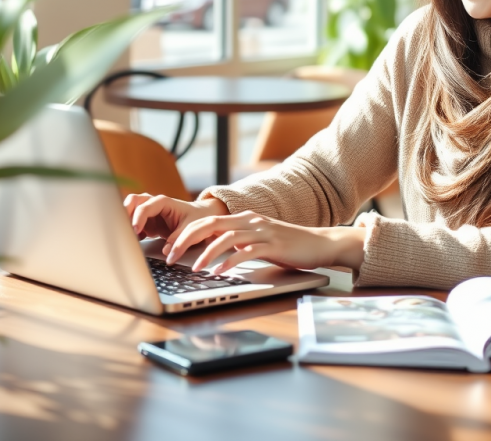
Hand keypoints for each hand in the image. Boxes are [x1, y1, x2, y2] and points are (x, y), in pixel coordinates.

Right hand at [123, 193, 228, 242]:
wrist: (200, 216)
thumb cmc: (196, 218)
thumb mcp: (191, 228)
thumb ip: (178, 238)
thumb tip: (167, 251)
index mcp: (164, 202)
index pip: (145, 206)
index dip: (138, 218)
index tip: (135, 231)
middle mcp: (153, 204)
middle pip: (133, 201)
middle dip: (125, 212)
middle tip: (124, 228)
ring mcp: (149, 213)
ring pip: (130, 209)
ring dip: (126, 220)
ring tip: (128, 236)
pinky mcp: (147, 222)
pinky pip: (134, 223)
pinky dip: (131, 230)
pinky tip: (136, 240)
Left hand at [165, 210, 365, 273]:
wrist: (320, 243)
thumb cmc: (288, 245)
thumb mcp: (258, 240)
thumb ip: (239, 242)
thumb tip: (214, 253)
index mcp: (244, 218)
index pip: (207, 220)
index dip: (185, 233)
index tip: (170, 248)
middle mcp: (250, 220)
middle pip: (210, 224)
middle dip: (186, 240)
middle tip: (170, 256)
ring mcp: (262, 231)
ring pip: (226, 237)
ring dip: (205, 253)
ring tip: (192, 268)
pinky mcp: (273, 244)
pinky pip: (247, 252)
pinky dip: (230, 262)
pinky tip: (219, 272)